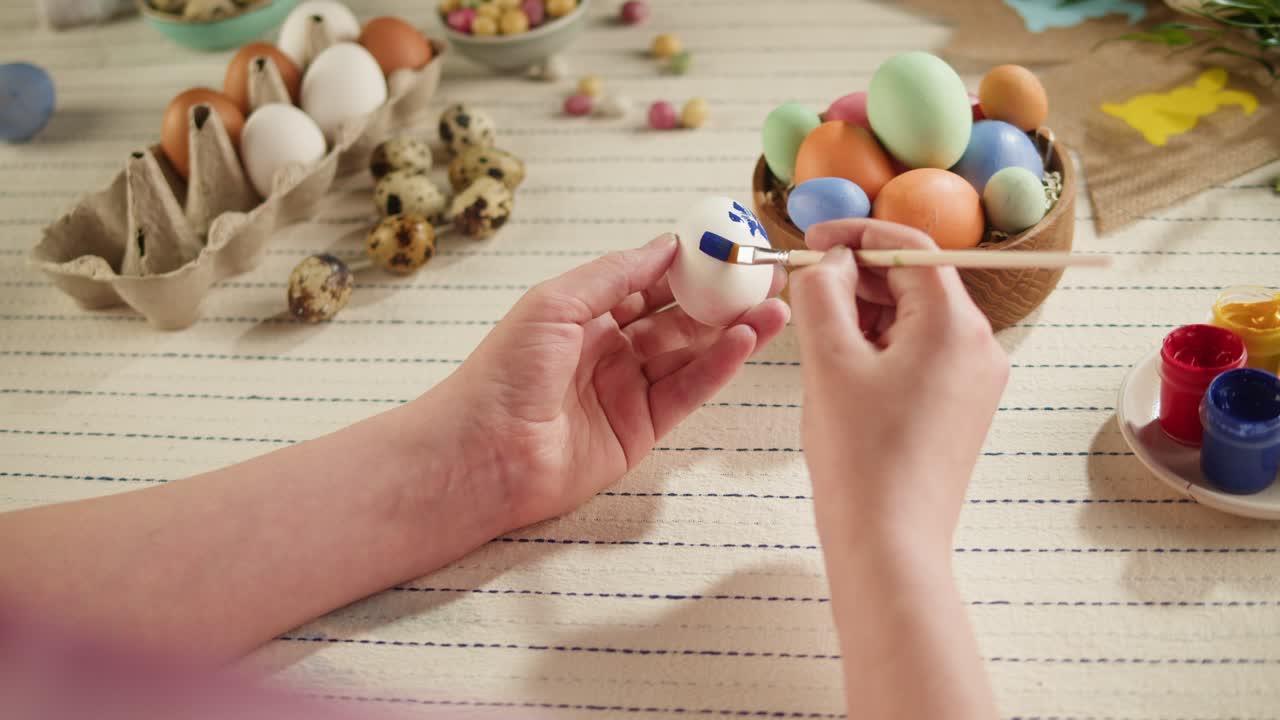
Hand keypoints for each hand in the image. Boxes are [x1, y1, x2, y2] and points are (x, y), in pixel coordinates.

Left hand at [423, 234, 789, 529]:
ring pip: (693, 354)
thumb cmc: (503, 372)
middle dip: (726, 297)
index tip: (733, 245)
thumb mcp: (556, 303)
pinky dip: (719, 367)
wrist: (483, 453)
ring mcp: (629, 391)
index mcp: (587, 315)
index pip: (651, 283)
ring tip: (775, 307)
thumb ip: (616, 275)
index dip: (692, 265)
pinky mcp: (642, 430)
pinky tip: (745, 341)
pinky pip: (688, 392)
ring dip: (734, 331)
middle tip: (770, 276)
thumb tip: (667, 245)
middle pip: (680, 318)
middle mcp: (611, 350)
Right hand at [788, 219, 1008, 555]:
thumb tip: (829, 263)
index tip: (812, 240)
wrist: (889, 542)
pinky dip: (882, 347)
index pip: (910, 247)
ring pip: (916, 319)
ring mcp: (976, 379)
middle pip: (916, 281)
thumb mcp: (828, 360)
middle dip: (858, 278)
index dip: (856, 235)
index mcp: (954, 324)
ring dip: (867, 314)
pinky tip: (844, 369)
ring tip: (818, 339)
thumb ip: (823, 293)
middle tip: (805, 287)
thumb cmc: (860, 455)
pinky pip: (922, 354)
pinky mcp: (962, 407)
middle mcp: (979, 345)